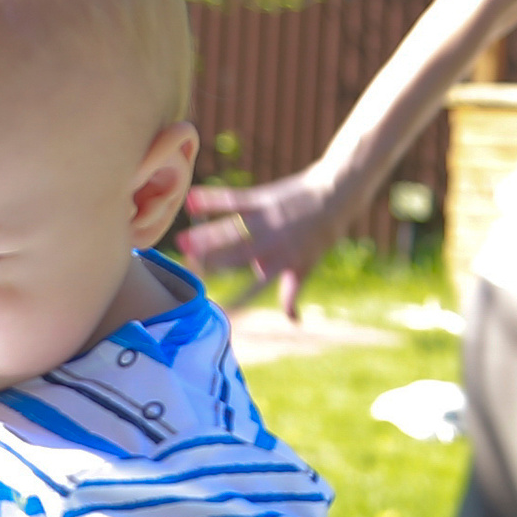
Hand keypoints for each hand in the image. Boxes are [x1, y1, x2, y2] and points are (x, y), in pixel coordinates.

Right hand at [177, 166, 345, 320]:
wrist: (335, 196)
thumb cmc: (320, 234)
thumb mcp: (307, 267)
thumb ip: (292, 293)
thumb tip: (293, 321)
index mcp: (282, 263)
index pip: (257, 287)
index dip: (240, 300)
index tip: (221, 310)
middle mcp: (272, 243)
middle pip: (238, 255)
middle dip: (213, 262)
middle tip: (189, 268)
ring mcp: (266, 221)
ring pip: (231, 230)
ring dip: (205, 235)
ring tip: (182, 242)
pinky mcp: (262, 199)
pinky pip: (233, 200)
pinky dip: (212, 199)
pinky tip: (191, 199)